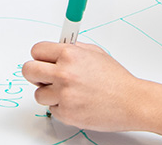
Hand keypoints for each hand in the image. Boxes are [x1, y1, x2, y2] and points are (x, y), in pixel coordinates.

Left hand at [25, 41, 161, 144]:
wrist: (132, 102)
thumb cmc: (116, 79)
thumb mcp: (94, 53)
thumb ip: (72, 49)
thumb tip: (55, 48)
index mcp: (69, 54)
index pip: (37, 50)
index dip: (40, 56)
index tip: (43, 60)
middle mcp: (64, 73)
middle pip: (29, 70)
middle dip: (35, 73)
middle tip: (44, 76)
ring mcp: (64, 94)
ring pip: (38, 94)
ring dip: (49, 94)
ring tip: (67, 93)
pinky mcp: (67, 113)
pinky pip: (52, 110)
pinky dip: (61, 108)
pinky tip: (76, 104)